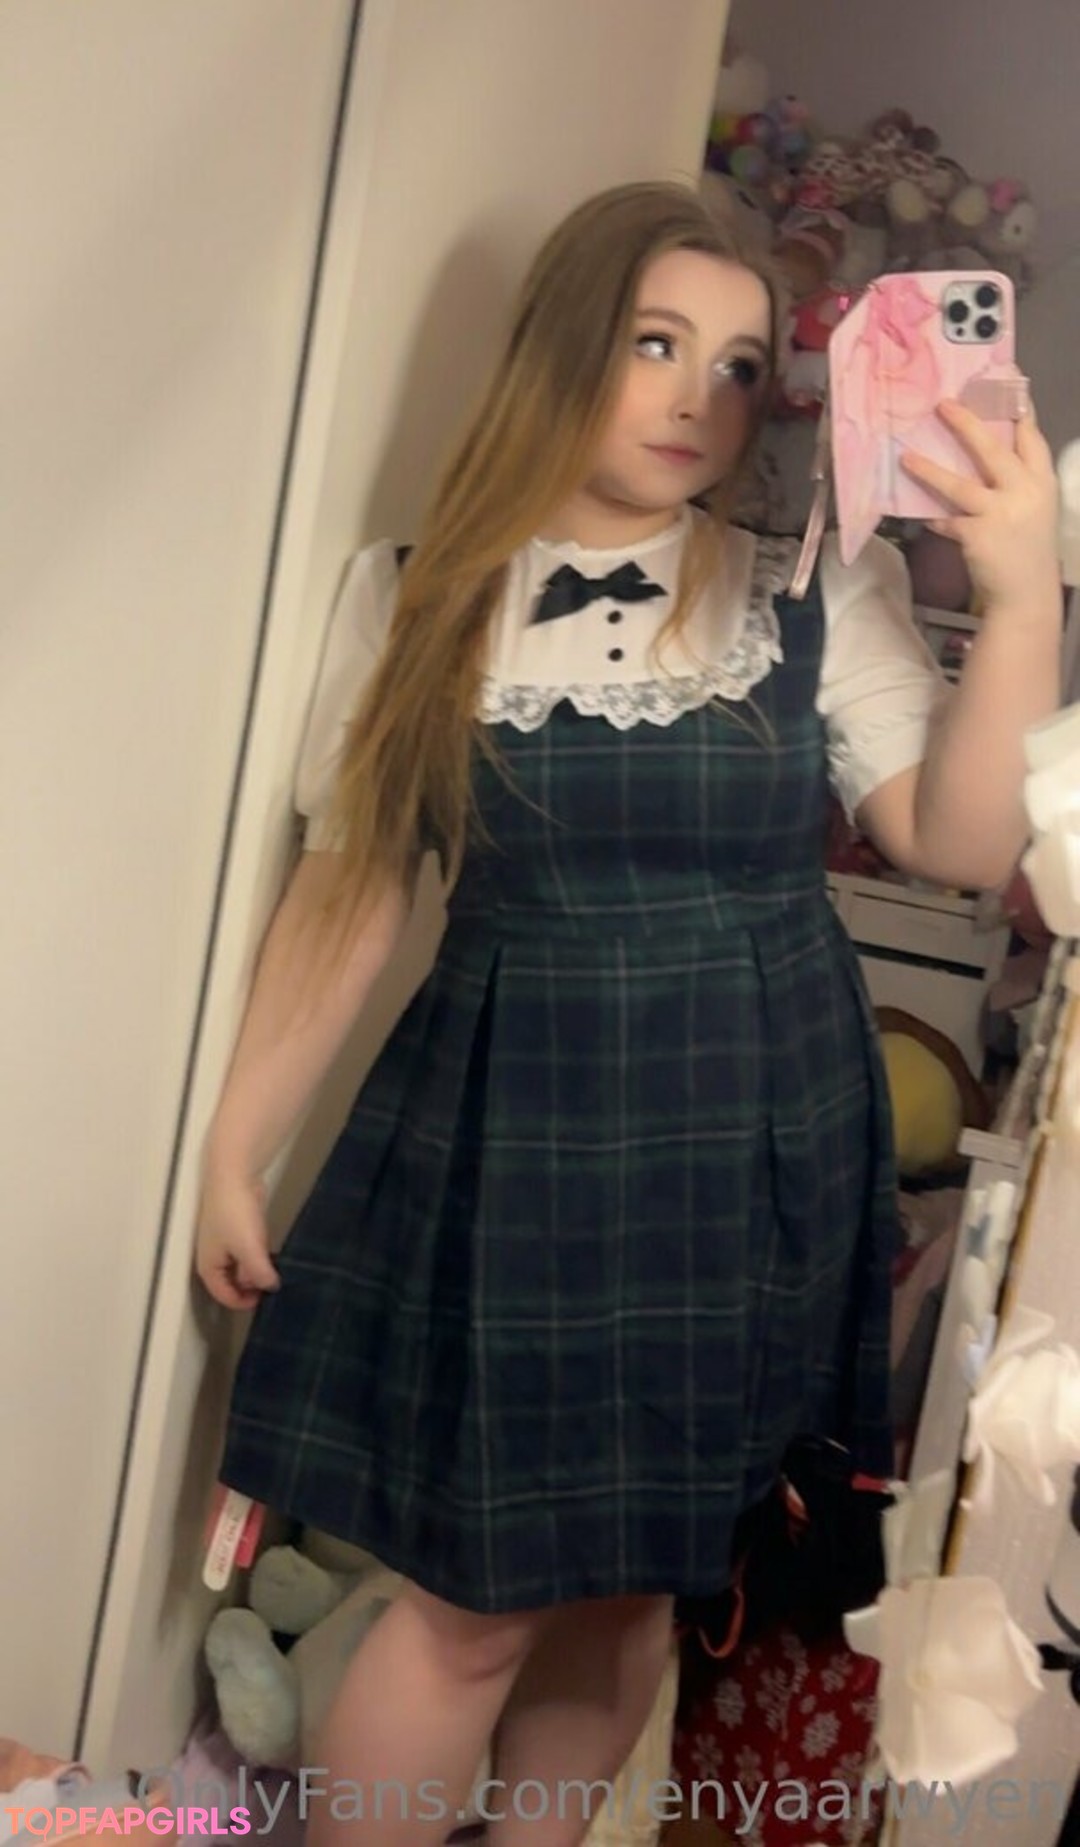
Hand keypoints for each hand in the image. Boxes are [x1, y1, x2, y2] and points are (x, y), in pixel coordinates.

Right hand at [195, 1164, 280, 1308]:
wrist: (233, 1175)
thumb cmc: (234, 1214)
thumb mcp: (249, 1249)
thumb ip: (260, 1273)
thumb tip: (270, 1287)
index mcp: (208, 1267)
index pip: (223, 1296)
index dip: (243, 1303)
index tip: (265, 1300)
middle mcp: (213, 1257)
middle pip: (232, 1283)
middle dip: (250, 1287)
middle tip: (272, 1285)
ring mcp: (223, 1242)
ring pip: (240, 1266)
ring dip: (256, 1271)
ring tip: (275, 1271)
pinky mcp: (236, 1228)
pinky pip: (247, 1250)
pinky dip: (257, 1255)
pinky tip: (272, 1252)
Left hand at [899, 400, 1059, 613]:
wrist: (1027, 594)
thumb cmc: (1027, 548)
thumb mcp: (1033, 508)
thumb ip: (1015, 482)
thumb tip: (981, 456)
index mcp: (1042, 482)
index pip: (1031, 438)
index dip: (1018, 411)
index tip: (1006, 384)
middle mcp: (1025, 492)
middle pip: (992, 449)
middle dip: (967, 424)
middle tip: (943, 404)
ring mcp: (1001, 513)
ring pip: (959, 484)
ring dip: (930, 469)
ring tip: (906, 457)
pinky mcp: (978, 535)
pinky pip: (946, 520)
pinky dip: (932, 516)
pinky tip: (919, 513)